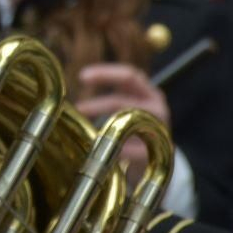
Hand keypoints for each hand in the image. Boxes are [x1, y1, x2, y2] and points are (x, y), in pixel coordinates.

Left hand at [74, 63, 169, 179]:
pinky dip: (117, 148)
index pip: (129, 75)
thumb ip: (109, 100)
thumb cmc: (135, 128)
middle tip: (78, 108)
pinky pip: (134, 149)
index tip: (82, 76)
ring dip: (104, 126)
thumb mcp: (126, 109)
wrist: (157, 158)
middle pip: (124, 99)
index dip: (105, 73)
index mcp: (148, 92)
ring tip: (88, 132)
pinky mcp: (158, 149)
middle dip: (97, 104)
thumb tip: (73, 100)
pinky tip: (102, 151)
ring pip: (129, 122)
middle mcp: (156, 107)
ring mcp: (159, 128)